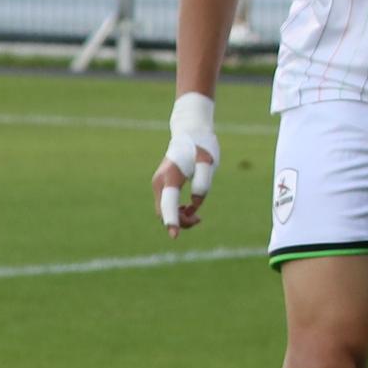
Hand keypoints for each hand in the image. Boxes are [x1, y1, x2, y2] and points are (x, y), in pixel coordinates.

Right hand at [154, 93, 218, 234]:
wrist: (190, 132)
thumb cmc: (201, 146)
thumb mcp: (208, 161)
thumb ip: (203, 182)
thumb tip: (195, 203)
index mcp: (171, 177)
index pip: (168, 204)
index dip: (172, 220)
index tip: (175, 235)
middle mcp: (160, 182)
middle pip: (164, 212)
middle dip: (180, 221)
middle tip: (199, 219)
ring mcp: (159, 184)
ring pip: (164, 210)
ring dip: (179, 218)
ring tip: (198, 216)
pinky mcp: (163, 185)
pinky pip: (167, 205)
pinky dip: (178, 211)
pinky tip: (192, 209)